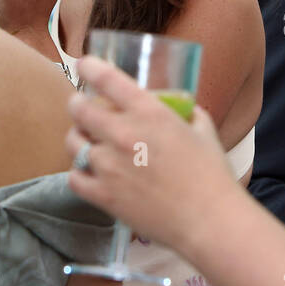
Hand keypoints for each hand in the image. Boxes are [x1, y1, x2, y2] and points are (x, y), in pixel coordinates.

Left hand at [65, 56, 238, 254]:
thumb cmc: (212, 174)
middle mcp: (123, 134)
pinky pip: (74, 177)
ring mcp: (109, 166)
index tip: (84, 64)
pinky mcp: (104, 195)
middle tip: (82, 107)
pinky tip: (88, 172)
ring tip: (86, 141)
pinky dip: (78, 172)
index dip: (89, 67)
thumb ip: (185, 112)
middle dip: (78, 104)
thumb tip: (178, 106)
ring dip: (78, 138)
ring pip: (72, 142)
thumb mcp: (203, 129)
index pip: (106, 78)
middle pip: (79, 109)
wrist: (209, 220)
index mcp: (149, 112)